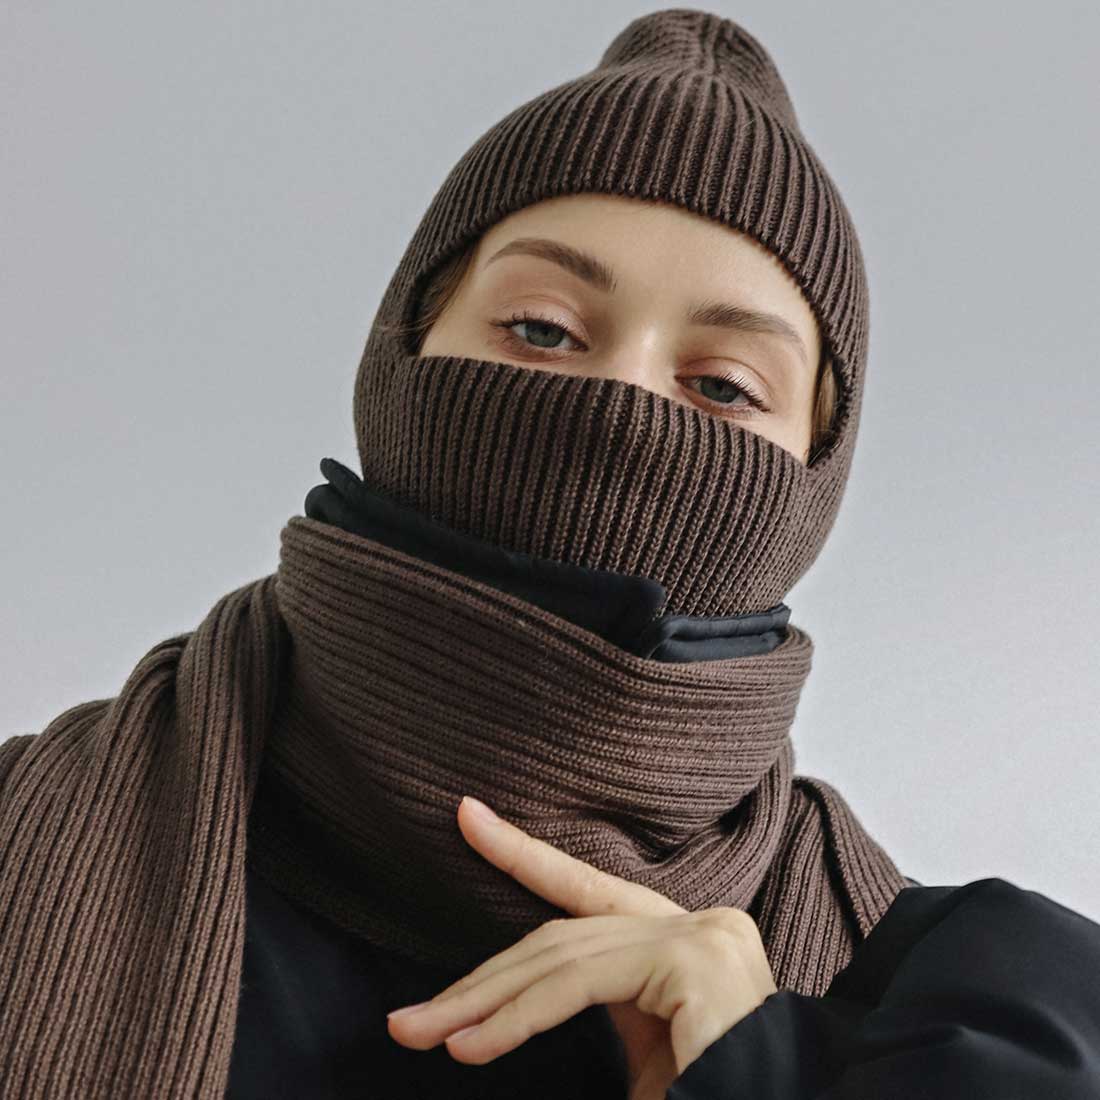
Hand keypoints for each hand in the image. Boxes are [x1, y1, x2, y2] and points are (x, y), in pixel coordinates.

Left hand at [386, 796, 778, 1099]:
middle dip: (480, 979)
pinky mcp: (697, 960)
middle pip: (564, 939)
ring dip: (483, 1002)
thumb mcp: (640, 1057)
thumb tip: (489, 1026)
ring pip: (565, 957)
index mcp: (678, 942)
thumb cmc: (707, 1096)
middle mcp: (698, 924)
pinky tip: (472, 1043)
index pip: (586, 893)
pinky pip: (582, 984)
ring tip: (422, 1034)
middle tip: (408, 1020)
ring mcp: (703, 934)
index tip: (468, 817)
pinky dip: (517, 1016)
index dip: (522, 854)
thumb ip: (587, 1015)